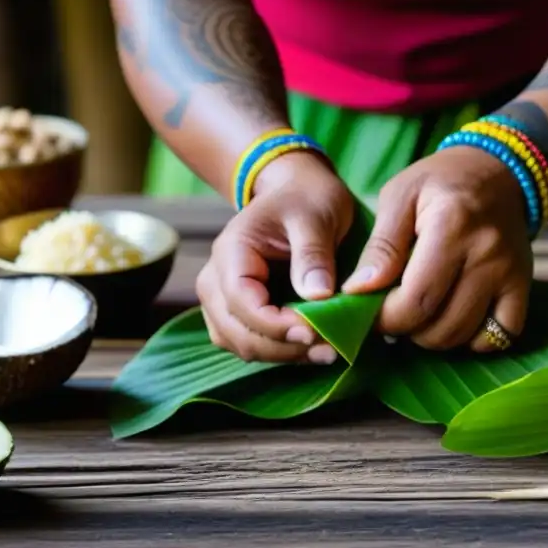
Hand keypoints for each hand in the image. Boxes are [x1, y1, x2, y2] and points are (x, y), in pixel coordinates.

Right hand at [195, 151, 352, 364]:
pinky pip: (251, 342)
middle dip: (282, 347)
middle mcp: (216, 280)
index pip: (241, 302)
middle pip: (236, 332)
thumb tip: (317, 296)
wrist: (296, 192)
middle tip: (330, 349)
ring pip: (241, 344)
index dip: (276, 325)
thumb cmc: (306, 198)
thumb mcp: (316, 216)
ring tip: (327, 352)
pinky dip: (281, 351)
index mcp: (231, 252)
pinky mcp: (240, 313)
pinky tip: (313, 348)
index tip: (316, 332)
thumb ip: (313, 255)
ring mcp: (223, 300)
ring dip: (282, 355)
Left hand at [342, 146, 533, 351]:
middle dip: (405, 329)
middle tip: (391, 311)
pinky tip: (453, 319)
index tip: (369, 310)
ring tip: (418, 313)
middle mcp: (486, 253)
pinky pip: (499, 336)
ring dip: (433, 337)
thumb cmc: (439, 182)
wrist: (497, 170)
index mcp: (451, 226)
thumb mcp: (399, 195)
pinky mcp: (523, 285)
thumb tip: (358, 291)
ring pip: (464, 335)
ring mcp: (509, 273)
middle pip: (439, 325)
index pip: (415, 299)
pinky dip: (473, 340)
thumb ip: (380, 245)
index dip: (385, 318)